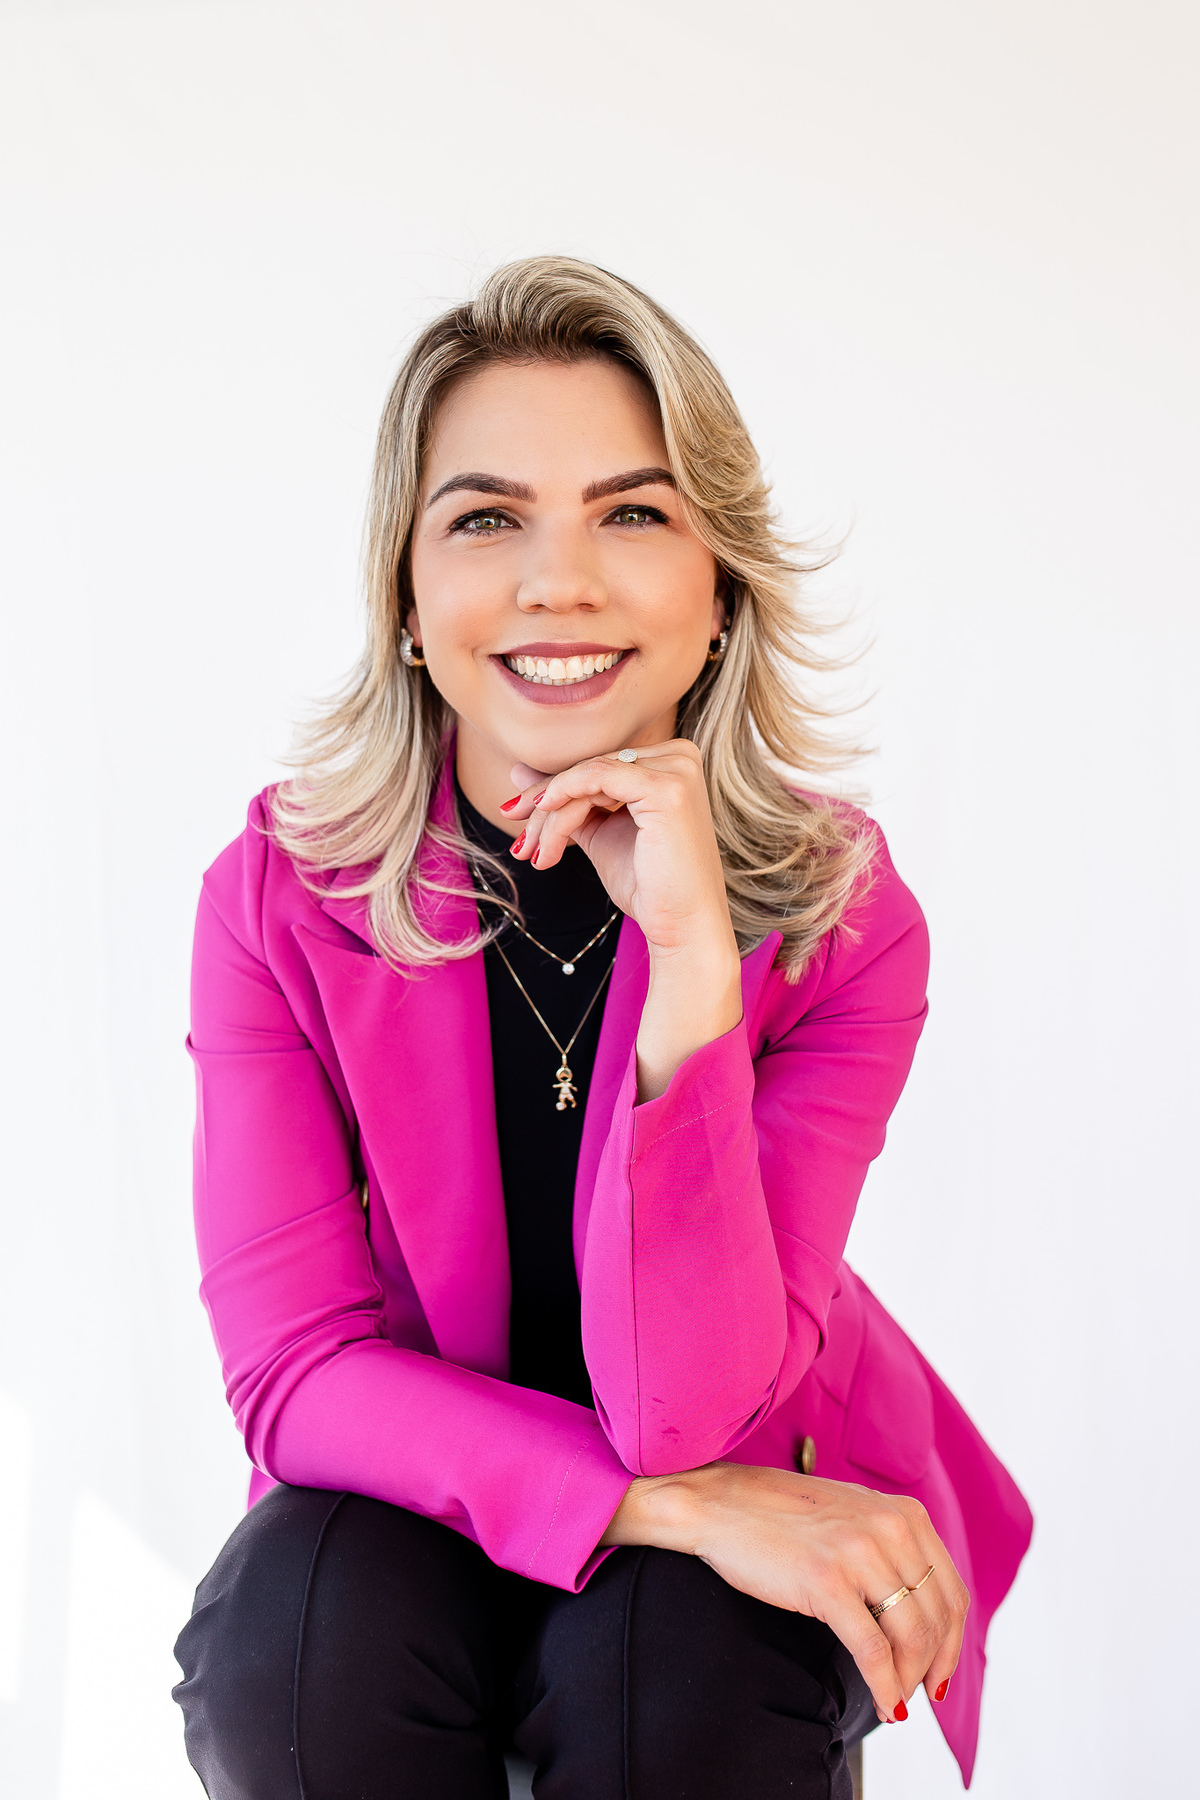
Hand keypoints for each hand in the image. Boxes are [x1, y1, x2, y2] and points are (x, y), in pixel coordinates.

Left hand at [502, 741, 742, 1097]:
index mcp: (670, 763)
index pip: (596, 767)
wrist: (683, 928)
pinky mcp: (666, 788)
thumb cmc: (649, 886)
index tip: (516, 816)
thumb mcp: (598, 832)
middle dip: (544, 806)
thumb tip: (518, 771)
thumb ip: (566, 799)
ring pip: (588, 777)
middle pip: (590, 769)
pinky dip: (563, 797)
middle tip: (519, 841)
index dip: (551, 790)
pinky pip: (596, 778)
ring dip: (551, 816)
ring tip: (534, 853)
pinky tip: (545, 822)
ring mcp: (676, 770)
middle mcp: (678, 757)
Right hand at [601, 1462, 968, 1722]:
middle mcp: (889, 1528)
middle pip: (936, 1618)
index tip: (942, 1672)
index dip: (953, 1642)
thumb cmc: (779, 1515)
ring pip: (911, 1638)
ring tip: (897, 1702)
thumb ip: (891, 1546)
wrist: (718, 1504)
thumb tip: (922, 1610)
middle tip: (922, 1695)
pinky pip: (873, 1650)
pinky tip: (884, 1703)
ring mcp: (858, 1554)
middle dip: (934, 1667)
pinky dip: (885, 1686)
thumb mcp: (852, 1514)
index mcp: (902, 1513)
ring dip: (908, 1681)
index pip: (952, 1590)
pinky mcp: (826, 1582)